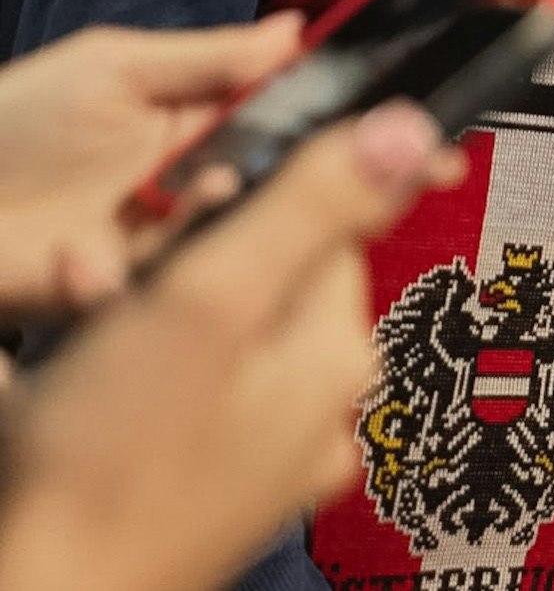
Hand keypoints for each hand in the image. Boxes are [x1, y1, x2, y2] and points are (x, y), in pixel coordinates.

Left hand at [0, 16, 301, 318]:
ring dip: (201, 226)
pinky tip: (87, 258)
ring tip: (170, 205)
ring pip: (226, 245)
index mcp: (199, 128)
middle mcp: (194, 191)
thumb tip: (299, 27)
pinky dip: (126, 278)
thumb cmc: (15, 121)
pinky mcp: (124, 301)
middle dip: (270, 181)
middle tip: (235, 171)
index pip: (282, 123)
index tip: (346, 116)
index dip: (316, 121)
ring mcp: (163, 250)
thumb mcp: (112, 68)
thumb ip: (208, 58)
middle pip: (271, 191)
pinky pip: (159, 295)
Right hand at [0, 102, 461, 590]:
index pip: (326, 227)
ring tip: (86, 345)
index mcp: (341, 354)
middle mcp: (322, 406)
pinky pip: (183, 401)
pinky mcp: (210, 487)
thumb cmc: (107, 464)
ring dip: (142, 323)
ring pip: (215, 339)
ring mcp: (268, 455)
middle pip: (263, 283)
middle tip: (112, 294)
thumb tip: (406, 130)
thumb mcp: (211, 299)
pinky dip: (134, 382)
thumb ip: (312, 207)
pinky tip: (85, 390)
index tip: (180, 232)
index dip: (239, 211)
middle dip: (178, 273)